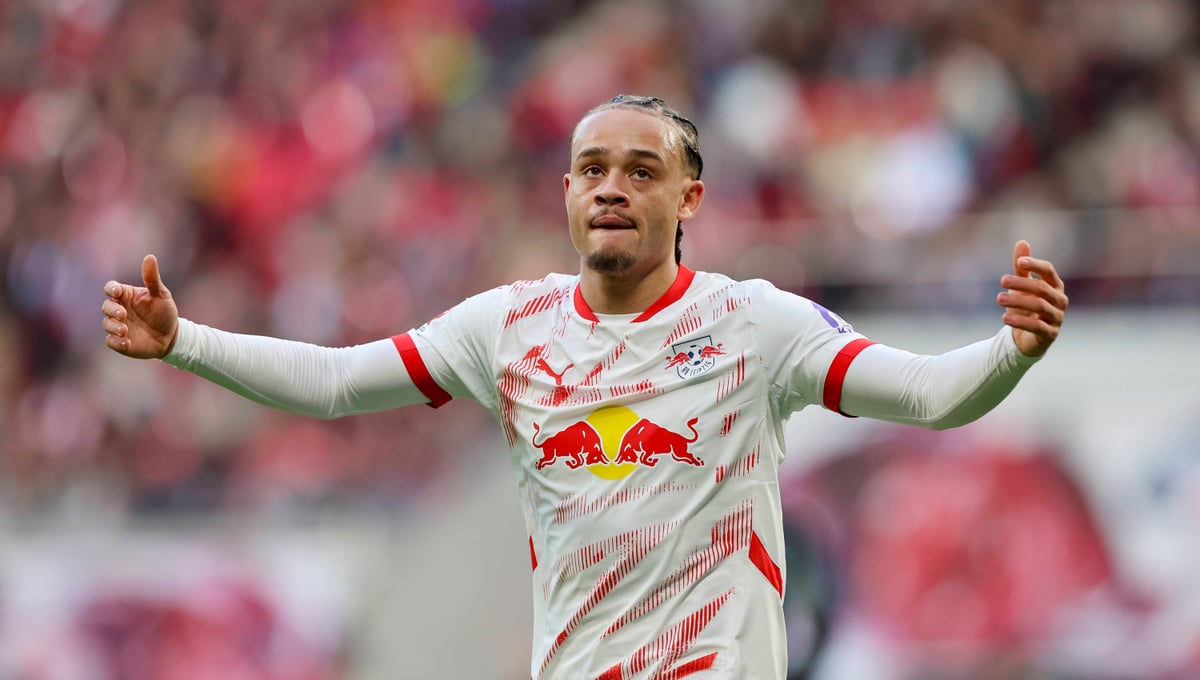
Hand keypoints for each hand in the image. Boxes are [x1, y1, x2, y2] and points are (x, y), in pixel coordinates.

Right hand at [102, 254, 178, 358]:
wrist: (171, 337)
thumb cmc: (165, 312)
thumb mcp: (162, 294)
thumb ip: (152, 279)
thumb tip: (150, 257)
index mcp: (126, 296)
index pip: (111, 288)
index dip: (111, 289)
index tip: (117, 292)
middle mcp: (119, 309)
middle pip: (106, 306)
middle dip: (112, 310)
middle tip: (122, 314)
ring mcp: (118, 326)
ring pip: (106, 324)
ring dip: (113, 327)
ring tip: (125, 331)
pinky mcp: (120, 341)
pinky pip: (111, 341)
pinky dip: (116, 342)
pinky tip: (126, 343)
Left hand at [997, 240, 1067, 356]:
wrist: (1027, 338)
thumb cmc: (1026, 307)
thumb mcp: (1022, 287)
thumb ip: (1022, 268)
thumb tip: (1022, 242)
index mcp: (1055, 286)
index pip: (1049, 271)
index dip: (1035, 265)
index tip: (1019, 262)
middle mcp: (1060, 300)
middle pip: (1042, 288)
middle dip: (1021, 283)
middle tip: (1002, 281)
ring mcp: (1057, 318)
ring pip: (1039, 306)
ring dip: (1017, 301)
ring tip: (999, 299)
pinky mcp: (1050, 334)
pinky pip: (1036, 326)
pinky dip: (1020, 321)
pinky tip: (1004, 318)